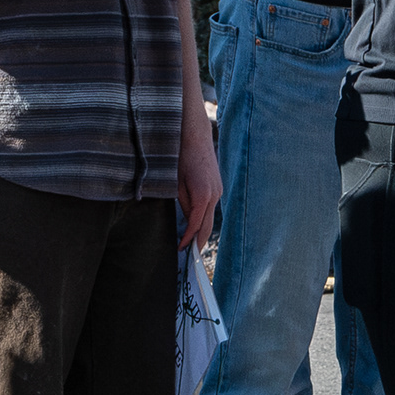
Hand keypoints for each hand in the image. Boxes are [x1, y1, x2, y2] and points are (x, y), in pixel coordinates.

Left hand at [176, 108, 221, 250]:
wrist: (194, 134)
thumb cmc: (180, 156)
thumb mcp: (176, 182)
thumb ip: (184, 203)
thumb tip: (188, 220)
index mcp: (203, 195)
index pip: (195, 226)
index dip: (188, 241)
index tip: (180, 252)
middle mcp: (214, 194)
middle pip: (207, 226)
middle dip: (198, 243)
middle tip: (189, 260)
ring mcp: (218, 190)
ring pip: (210, 218)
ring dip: (201, 233)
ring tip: (191, 249)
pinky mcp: (216, 186)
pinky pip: (210, 208)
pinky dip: (203, 220)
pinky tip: (194, 227)